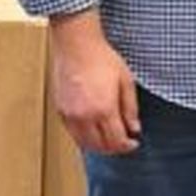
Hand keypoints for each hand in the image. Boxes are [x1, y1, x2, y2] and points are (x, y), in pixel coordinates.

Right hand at [49, 12, 140, 154]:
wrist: (77, 46)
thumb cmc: (101, 58)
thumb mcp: (126, 80)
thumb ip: (130, 108)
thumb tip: (134, 127)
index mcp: (104, 109)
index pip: (116, 140)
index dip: (127, 146)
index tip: (133, 143)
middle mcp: (85, 117)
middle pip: (100, 146)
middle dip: (114, 148)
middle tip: (123, 143)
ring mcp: (71, 116)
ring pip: (84, 144)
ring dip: (98, 146)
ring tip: (109, 140)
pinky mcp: (61, 112)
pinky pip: (73, 134)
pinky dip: (84, 138)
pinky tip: (93, 132)